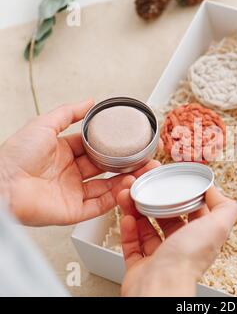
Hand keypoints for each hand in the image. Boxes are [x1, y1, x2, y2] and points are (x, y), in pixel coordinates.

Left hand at [0, 100, 154, 225]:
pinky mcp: (73, 212)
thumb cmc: (15, 156)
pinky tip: (128, 186)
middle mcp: (70, 174)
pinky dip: (115, 197)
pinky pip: (99, 205)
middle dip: (126, 165)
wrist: (2, 185)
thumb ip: (68, 112)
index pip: (94, 149)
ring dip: (126, 180)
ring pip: (107, 187)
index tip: (130, 143)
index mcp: (63, 154)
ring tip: (143, 171)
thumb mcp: (43, 125)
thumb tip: (90, 101)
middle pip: (105, 169)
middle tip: (145, 158)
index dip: (112, 147)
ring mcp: (72, 193)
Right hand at [118, 185, 236, 296]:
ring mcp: (160, 259)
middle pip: (168, 220)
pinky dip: (129, 230)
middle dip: (156, 202)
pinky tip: (127, 217)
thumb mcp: (217, 226)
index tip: (174, 184)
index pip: (195, 214)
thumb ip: (224, 207)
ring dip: (138, 211)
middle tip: (146, 188)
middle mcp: (181, 249)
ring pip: (148, 230)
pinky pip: (133, 245)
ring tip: (130, 197)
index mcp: (200, 239)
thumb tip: (216, 191)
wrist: (159, 286)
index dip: (185, 197)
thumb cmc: (187, 260)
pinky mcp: (141, 267)